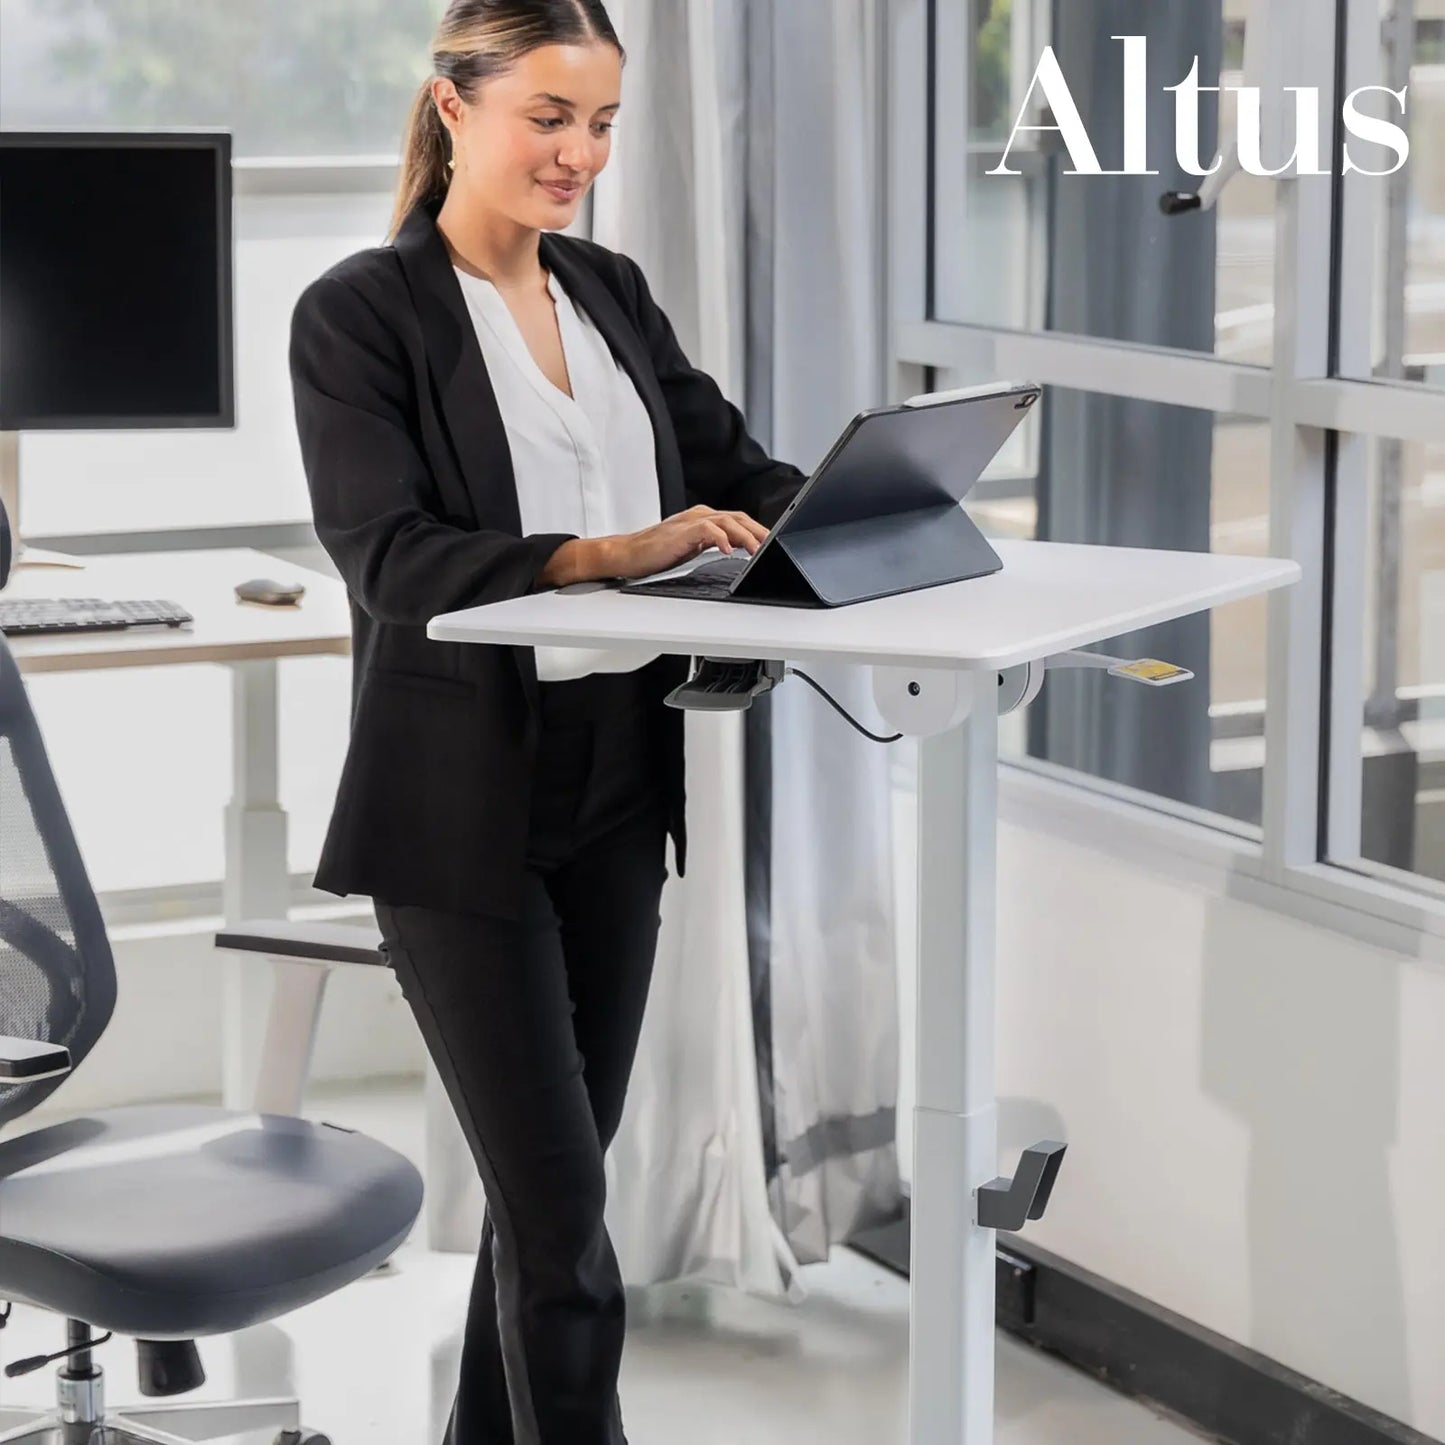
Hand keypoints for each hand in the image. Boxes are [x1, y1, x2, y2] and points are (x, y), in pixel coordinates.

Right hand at [603, 505, 768, 579]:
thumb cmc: (657, 552)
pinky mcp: (682, 531)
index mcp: (703, 518)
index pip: (737, 520)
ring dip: (745, 535)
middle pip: (737, 518)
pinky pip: (707, 530)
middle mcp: (699, 515)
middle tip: (774, 545)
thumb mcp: (692, 547)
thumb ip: (712, 543)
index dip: (757, 530)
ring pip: (727, 521)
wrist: (628, 554)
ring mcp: (690, 521)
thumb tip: (736, 548)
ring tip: (758, 550)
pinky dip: (721, 539)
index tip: (772, 542)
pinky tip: (729, 550)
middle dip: (758, 531)